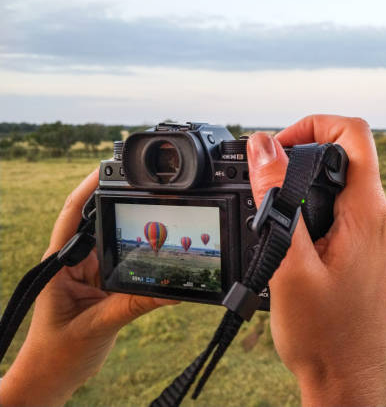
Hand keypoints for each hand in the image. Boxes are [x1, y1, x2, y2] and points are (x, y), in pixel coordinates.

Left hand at [0, 170, 177, 406]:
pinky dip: (141, 253)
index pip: (71, 214)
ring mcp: (89, 270)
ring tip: (157, 210)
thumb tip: (174, 290)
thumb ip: (135, 305)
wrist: (53, 376)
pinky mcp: (103, 282)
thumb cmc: (58, 353)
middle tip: (144, 184)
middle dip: (117, 198)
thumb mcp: (98, 326)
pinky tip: (159, 247)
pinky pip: (125, 259)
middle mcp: (74, 261)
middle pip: (96, 218)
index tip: (107, 167)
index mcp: (60, 264)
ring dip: (131, 225)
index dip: (87, 188)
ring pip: (113, 237)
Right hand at [247, 115, 385, 405]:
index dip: (313, 123)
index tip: (278, 147)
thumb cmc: (323, 335)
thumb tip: (264, 147)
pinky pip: (344, 210)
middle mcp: (382, 218)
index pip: (354, 134)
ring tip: (273, 214)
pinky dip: (314, 209)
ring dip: (305, 186)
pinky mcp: (370, 250)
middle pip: (346, 156)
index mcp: (369, 213)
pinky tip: (291, 238)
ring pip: (342, 185)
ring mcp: (379, 235)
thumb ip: (276, 200)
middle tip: (266, 180)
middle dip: (302, 156)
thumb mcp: (290, 263)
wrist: (349, 381)